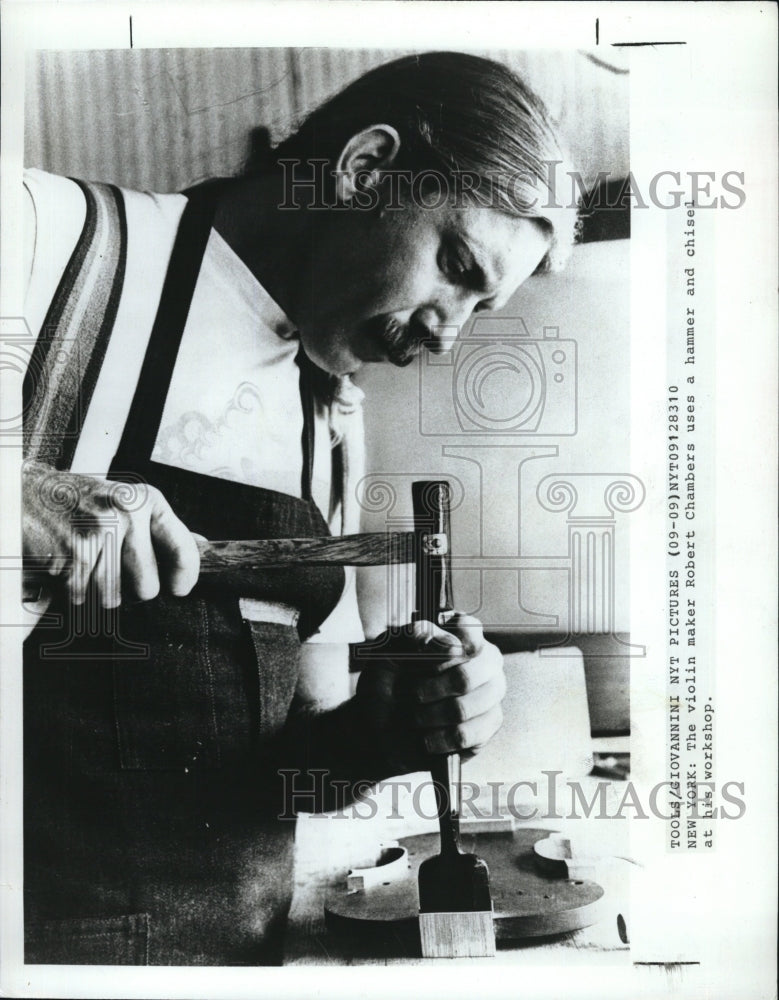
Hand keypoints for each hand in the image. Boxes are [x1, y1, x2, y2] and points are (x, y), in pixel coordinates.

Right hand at [22, 461, 199, 607]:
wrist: (33, 493)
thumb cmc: (87, 502)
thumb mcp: (132, 502)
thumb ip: (165, 528)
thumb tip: (203, 547)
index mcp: (148, 501)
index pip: (184, 550)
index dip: (185, 578)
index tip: (179, 589)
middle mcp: (126, 514)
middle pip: (147, 587)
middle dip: (132, 590)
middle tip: (116, 569)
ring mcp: (97, 532)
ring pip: (112, 597)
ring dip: (100, 591)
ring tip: (90, 564)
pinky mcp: (70, 552)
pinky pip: (82, 596)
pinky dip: (75, 590)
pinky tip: (71, 566)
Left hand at [354, 613, 504, 773]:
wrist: (379, 726)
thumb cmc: (386, 684)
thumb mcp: (387, 654)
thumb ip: (415, 638)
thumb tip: (452, 646)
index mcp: (457, 634)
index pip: (468, 627)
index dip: (447, 642)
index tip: (422, 656)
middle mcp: (481, 659)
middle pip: (470, 672)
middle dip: (431, 688)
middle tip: (411, 694)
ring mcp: (490, 691)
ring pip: (465, 706)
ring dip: (429, 716)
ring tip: (414, 718)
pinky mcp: (488, 723)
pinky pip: (468, 733)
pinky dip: (438, 738)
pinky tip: (427, 738)